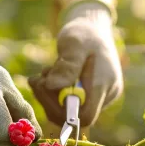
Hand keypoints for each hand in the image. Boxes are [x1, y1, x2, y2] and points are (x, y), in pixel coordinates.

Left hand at [29, 0, 122, 126]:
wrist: (94, 28)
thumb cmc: (84, 32)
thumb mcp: (74, 43)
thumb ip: (66, 66)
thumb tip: (52, 86)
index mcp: (104, 84)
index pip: (85, 116)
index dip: (62, 110)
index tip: (47, 87)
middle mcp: (106, 95)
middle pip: (75, 117)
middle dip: (51, 101)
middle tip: (38, 79)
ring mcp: (100, 98)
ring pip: (70, 113)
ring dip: (50, 97)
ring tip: (44, 74)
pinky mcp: (92, 98)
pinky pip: (70, 106)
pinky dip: (55, 95)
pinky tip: (50, 77)